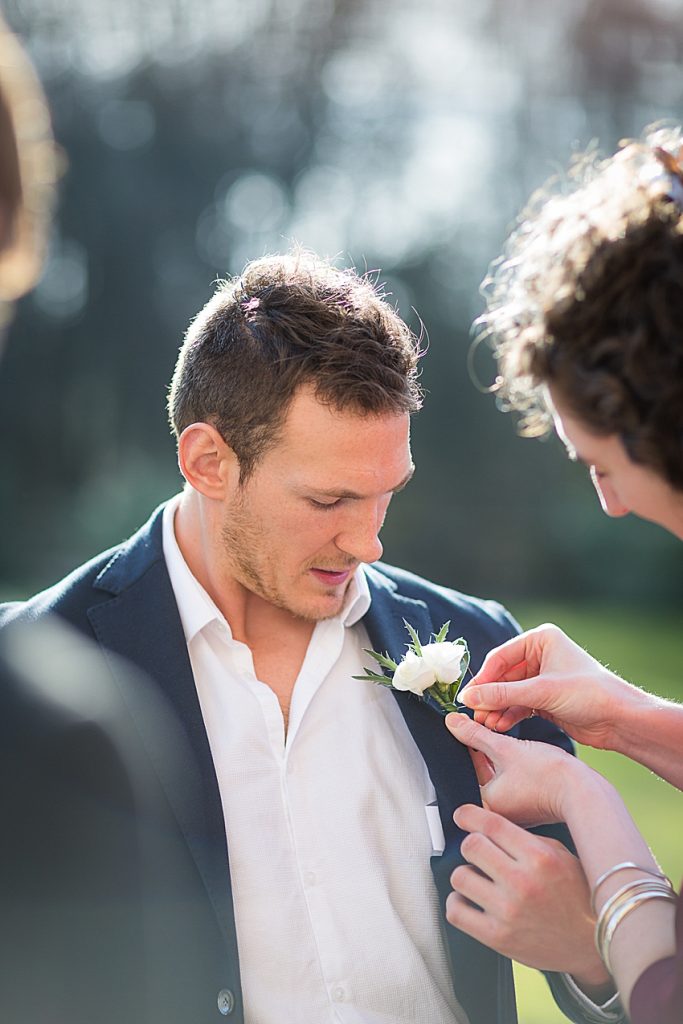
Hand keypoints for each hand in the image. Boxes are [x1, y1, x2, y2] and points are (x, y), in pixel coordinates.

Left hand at [445, 712, 585, 825]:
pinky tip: (524, 755)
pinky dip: (514, 768)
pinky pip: (513, 783)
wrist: (584, 790)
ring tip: (511, 742)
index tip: (469, 729)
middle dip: (483, 752)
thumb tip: (453, 723)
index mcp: (486, 806)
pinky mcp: (530, 808)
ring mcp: (515, 813)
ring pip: (498, 777)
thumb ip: (475, 734)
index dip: (467, 744)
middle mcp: (498, 815)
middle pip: (481, 774)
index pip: (466, 770)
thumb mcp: (505, 747)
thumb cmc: (549, 775)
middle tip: (489, 732)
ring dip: (500, 758)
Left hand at [446, 804, 610, 993]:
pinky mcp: (498, 938)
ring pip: (460, 876)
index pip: (491, 824)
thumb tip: (487, 825)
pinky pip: (456, 912)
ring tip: (479, 878)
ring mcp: (508, 911)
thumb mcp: (561, 854)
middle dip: (472, 845)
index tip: (462, 815)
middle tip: (479, 852)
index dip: (469, 815)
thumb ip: (525, 838)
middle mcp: (523, 882)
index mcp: (540, 857)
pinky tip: (470, 900)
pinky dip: (457, 903)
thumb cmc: (579, 895)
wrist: (592, 941)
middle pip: (471, 846)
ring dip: (466, 874)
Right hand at [459, 623, 634, 746]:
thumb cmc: (589, 694)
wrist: (621, 720)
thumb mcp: (541, 692)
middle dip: (490, 697)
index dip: (483, 679)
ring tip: (486, 725)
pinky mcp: (546, 699)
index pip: (501, 657)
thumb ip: (502, 694)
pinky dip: (509, 715)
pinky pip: (519, 705)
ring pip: (510, 692)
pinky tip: (499, 726)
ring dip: (497, 708)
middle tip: (475, 715)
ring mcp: (543, 678)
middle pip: (503, 676)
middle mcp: (541, 656)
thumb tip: (468, 698)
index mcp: (541, 640)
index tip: (467, 698)